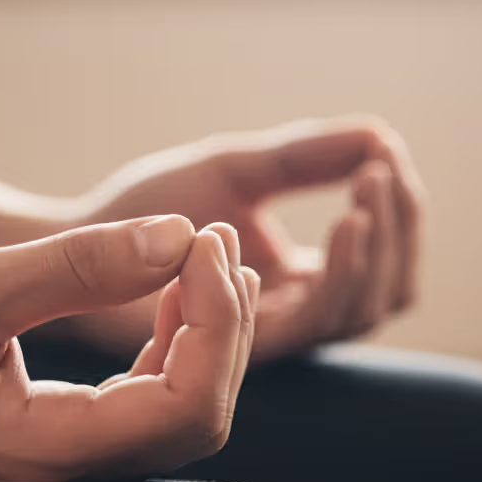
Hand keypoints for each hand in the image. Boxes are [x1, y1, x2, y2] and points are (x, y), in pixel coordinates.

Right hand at [0, 216, 256, 481]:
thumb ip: (73, 268)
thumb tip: (179, 238)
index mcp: (39, 449)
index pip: (184, 407)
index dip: (218, 323)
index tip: (204, 243)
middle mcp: (58, 472)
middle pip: (196, 419)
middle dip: (225, 328)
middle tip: (215, 240)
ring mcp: (53, 461)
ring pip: (174, 416)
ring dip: (202, 337)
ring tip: (200, 259)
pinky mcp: (44, 438)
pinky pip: (137, 408)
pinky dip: (166, 350)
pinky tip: (158, 297)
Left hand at [60, 116, 425, 363]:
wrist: (81, 236)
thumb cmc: (150, 207)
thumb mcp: (238, 169)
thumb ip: (305, 156)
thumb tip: (382, 135)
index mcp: (302, 281)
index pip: (383, 260)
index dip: (400, 213)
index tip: (385, 153)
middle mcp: (294, 317)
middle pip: (386, 293)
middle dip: (398, 232)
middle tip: (380, 170)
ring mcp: (268, 336)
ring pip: (358, 311)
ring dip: (373, 249)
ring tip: (364, 187)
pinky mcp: (243, 345)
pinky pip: (312, 320)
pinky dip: (339, 270)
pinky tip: (347, 219)